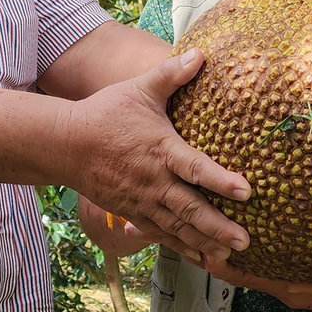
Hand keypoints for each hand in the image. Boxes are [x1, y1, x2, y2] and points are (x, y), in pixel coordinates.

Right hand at [62, 49, 250, 266]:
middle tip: (245, 241)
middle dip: (218, 227)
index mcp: (161, 150)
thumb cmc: (106, 114)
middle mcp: (154, 181)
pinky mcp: (132, 212)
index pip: (196, 168)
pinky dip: (180, 247)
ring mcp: (142, 201)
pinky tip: (199, 257)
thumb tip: (200, 53)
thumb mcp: (139, 89)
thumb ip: (171, 74)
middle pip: (190, 208)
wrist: (65, 144)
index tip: (246, 191)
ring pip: (177, 227)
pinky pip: (160, 234)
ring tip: (228, 258)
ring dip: (203, 243)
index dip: (221, 181)